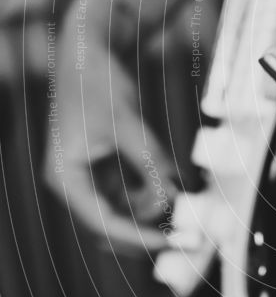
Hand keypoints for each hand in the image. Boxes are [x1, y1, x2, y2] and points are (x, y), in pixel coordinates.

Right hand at [44, 16, 178, 253]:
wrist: (88, 53)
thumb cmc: (97, 84)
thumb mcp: (127, 124)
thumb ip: (150, 161)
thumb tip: (175, 196)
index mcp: (66, 178)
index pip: (102, 223)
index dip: (139, 238)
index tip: (171, 243)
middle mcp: (75, 184)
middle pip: (113, 227)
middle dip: (149, 230)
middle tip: (188, 234)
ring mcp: (91, 178)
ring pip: (126, 212)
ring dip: (155, 210)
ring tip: (186, 200)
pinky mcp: (108, 169)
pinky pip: (133, 192)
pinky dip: (155, 191)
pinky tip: (176, 184)